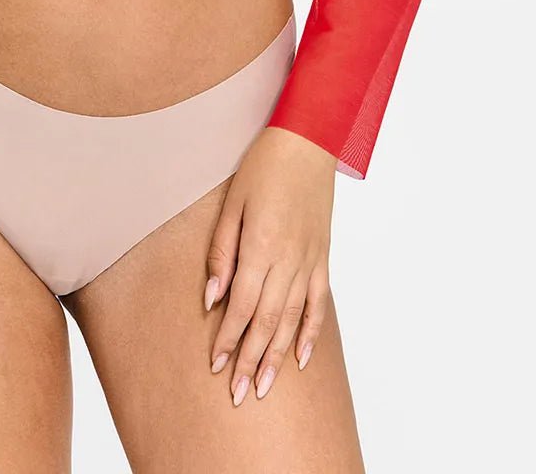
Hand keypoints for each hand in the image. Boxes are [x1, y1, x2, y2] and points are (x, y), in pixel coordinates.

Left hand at [203, 127, 335, 404]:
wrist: (308, 141)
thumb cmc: (264, 166)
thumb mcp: (233, 203)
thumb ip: (222, 252)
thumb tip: (212, 296)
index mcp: (262, 246)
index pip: (242, 305)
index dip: (228, 338)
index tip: (216, 365)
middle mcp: (289, 260)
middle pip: (267, 321)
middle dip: (251, 360)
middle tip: (239, 394)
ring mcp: (309, 261)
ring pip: (293, 320)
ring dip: (277, 356)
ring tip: (264, 387)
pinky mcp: (323, 257)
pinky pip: (319, 303)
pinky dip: (310, 332)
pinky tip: (300, 358)